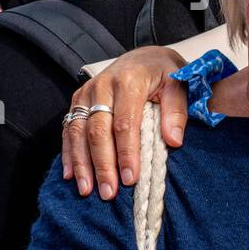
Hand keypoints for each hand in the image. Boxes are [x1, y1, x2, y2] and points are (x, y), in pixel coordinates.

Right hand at [62, 46, 187, 199]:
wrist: (146, 56)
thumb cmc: (165, 73)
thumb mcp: (179, 84)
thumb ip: (177, 111)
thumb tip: (173, 141)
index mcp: (129, 82)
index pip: (125, 123)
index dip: (126, 153)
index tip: (131, 178)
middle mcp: (102, 86)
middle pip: (98, 131)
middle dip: (102, 165)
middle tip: (108, 192)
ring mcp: (87, 93)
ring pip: (78, 132)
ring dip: (81, 163)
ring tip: (86, 190)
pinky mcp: (78, 100)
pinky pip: (69, 128)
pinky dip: (69, 152)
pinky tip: (71, 174)